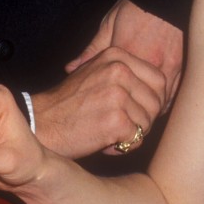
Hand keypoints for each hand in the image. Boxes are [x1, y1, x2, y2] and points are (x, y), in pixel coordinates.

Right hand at [34, 45, 166, 156]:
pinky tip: (105, 143)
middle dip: (144, 119)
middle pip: (156, 102)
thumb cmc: (69, 104)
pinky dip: (123, 147)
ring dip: (133, 134)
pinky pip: (136, 139)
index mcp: (116, 56)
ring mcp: (117, 95)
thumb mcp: (95, 73)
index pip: (159, 79)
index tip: (139, 111)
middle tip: (124, 126)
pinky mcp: (116, 120)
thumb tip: (162, 86)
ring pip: (148, 122)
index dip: (153, 100)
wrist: (40, 123)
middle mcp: (118, 71)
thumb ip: (124, 72)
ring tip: (110, 133)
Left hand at [66, 0, 183, 110]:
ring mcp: (167, 67)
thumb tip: (70, 68)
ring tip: (141, 116)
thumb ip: (92, 51)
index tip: (107, 114)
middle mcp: (147, 65)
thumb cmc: (133, 9)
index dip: (113, 108)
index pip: (117, 93)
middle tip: (126, 122)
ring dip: (150, 110)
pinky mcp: (181, 65)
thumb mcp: (108, 25)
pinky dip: (165, 101)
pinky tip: (157, 105)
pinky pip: (174, 92)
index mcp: (125, 58)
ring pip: (160, 101)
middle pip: (141, 102)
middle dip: (134, 114)